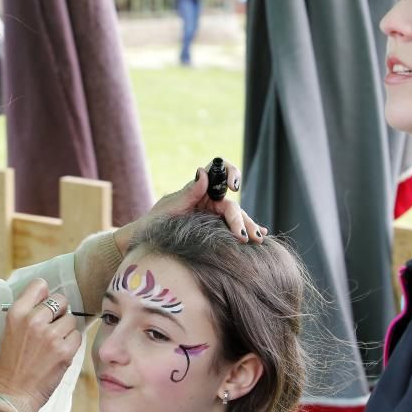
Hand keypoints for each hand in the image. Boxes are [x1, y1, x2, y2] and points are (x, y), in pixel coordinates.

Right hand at [0, 279, 80, 411]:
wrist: (13, 395)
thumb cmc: (10, 365)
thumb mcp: (10, 332)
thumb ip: (27, 314)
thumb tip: (48, 299)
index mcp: (16, 313)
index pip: (39, 285)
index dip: (45, 295)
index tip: (45, 305)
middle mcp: (33, 320)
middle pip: (60, 300)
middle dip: (59, 313)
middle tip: (52, 328)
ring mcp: (50, 335)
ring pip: (71, 319)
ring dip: (66, 330)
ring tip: (53, 345)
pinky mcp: (64, 350)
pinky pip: (77, 336)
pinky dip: (72, 344)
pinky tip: (60, 353)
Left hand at [113, 158, 267, 253]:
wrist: (148, 240)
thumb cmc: (157, 221)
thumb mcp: (171, 206)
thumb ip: (189, 192)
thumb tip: (202, 171)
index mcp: (201, 188)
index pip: (220, 171)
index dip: (231, 173)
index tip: (233, 187)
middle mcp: (211, 200)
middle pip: (232, 204)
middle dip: (242, 219)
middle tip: (247, 236)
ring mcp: (215, 216)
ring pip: (237, 218)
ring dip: (249, 227)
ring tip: (258, 238)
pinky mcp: (217, 230)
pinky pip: (234, 229)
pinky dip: (247, 230)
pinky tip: (263, 235)